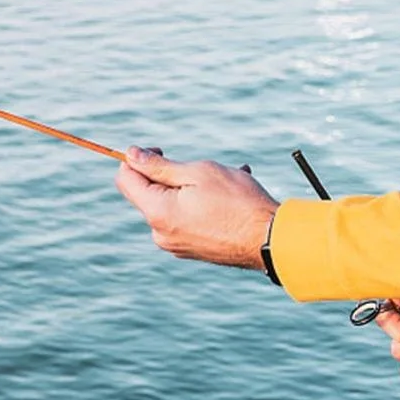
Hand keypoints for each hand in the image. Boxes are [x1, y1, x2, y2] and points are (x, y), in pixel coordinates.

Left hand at [114, 147, 278, 270]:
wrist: (272, 240)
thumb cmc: (238, 203)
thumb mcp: (197, 173)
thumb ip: (159, 166)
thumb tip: (131, 155)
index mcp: (157, 213)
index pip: (126, 179)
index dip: (136, 159)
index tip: (160, 150)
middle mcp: (161, 233)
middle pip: (149, 193)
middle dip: (170, 175)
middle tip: (200, 168)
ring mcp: (177, 244)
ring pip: (172, 205)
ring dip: (191, 187)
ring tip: (225, 179)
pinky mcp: (193, 250)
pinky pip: (187, 219)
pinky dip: (201, 204)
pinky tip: (229, 195)